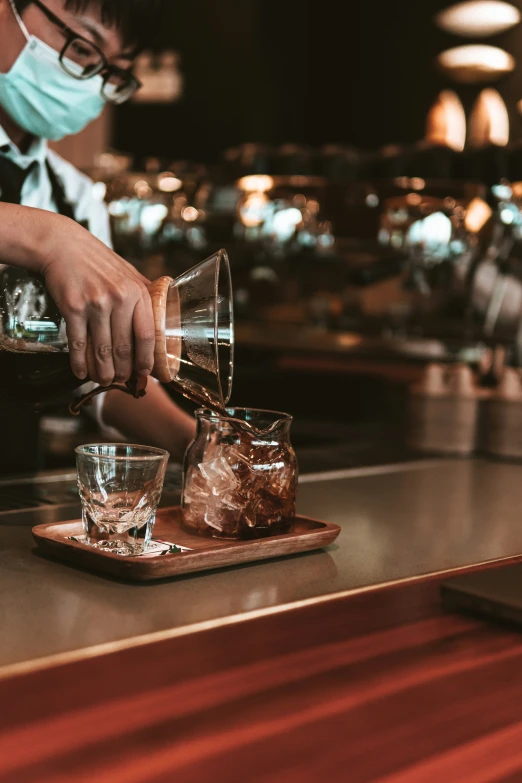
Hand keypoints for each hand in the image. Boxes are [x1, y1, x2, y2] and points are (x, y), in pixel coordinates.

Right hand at [40, 215, 154, 385]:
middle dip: (123, 370)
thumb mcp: (129, 273)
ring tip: (104, 380)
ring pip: (102, 350)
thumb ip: (145, 295)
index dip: (146, 359)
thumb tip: (163, 318)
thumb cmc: (98, 261)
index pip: (147, 335)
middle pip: (124, 347)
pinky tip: (81, 372)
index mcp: (137, 292)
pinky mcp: (73, 308)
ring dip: (103, 372)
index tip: (145, 371)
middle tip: (121, 380)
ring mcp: (95, 304)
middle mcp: (119, 299)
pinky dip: (79, 363)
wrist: (63, 245)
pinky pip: (78, 344)